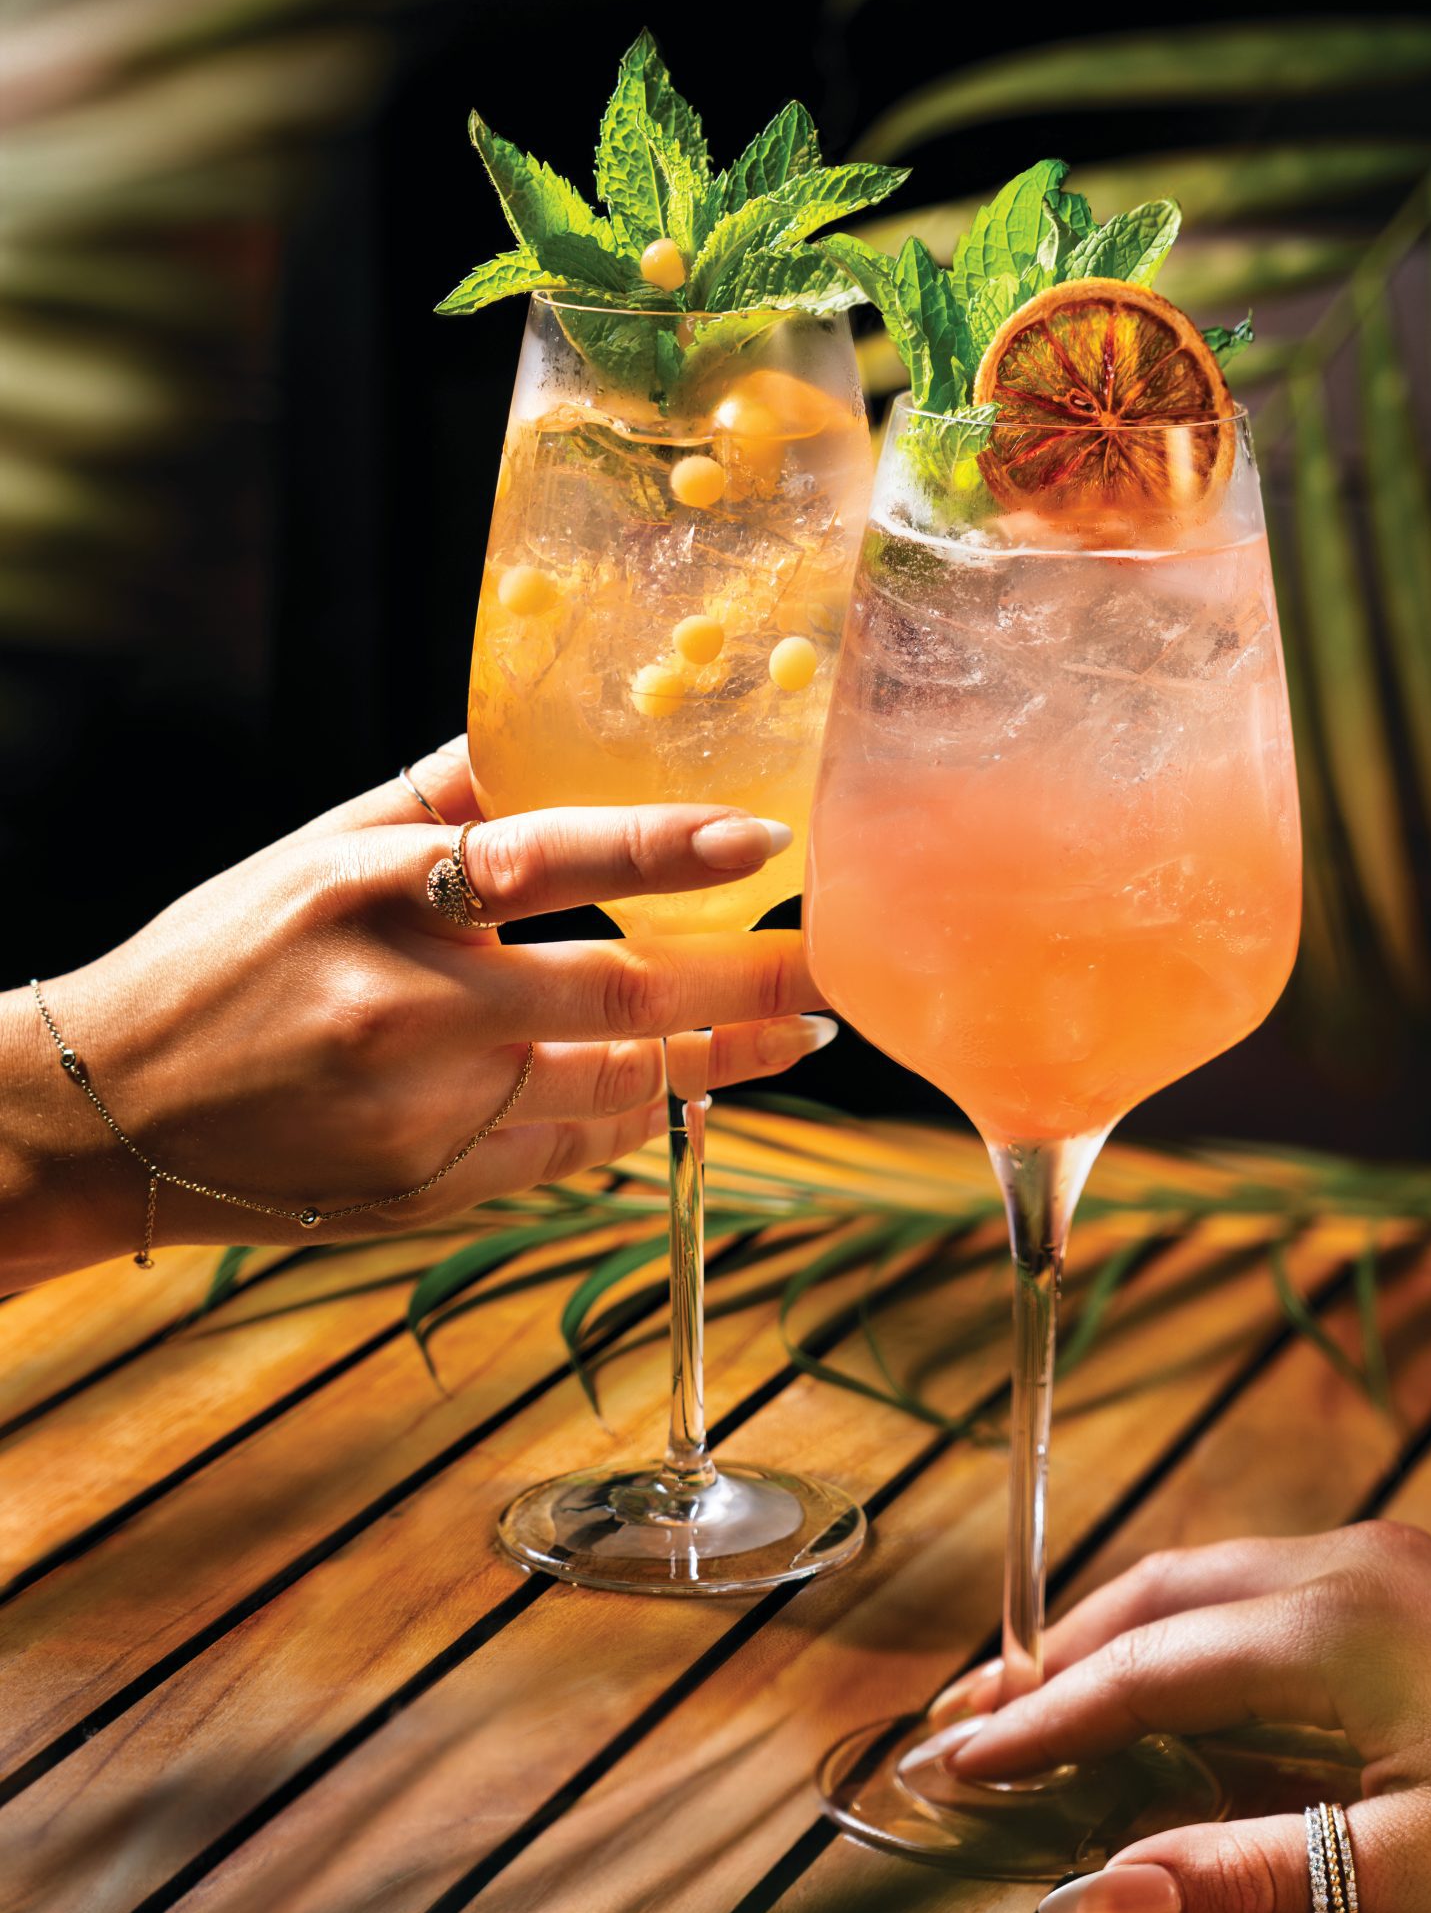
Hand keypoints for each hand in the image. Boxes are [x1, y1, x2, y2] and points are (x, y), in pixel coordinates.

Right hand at [1, 739, 830, 1285]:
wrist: (113, 1111)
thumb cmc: (226, 957)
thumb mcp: (314, 850)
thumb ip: (442, 794)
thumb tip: (556, 719)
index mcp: (371, 893)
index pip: (541, 859)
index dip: (662, 850)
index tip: (763, 844)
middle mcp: (402, 1007)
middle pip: (614, 992)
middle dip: (747, 985)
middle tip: (835, 969)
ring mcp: (418, 1115)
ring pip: (612, 1088)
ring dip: (719, 1061)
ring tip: (797, 1034)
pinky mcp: (428, 1193)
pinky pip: (567, 1151)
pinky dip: (635, 1113)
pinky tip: (690, 1085)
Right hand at [942, 1523, 1430, 1912]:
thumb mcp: (1416, 1870)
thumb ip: (1249, 1874)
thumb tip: (1097, 1901)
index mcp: (1323, 1626)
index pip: (1138, 1671)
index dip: (1036, 1723)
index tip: (948, 1760)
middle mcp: (1335, 1564)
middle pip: (1155, 1594)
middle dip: (1053, 1657)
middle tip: (967, 1718)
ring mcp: (1379, 1556)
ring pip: (1206, 1573)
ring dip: (1117, 1630)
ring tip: (1046, 1692)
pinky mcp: (1413, 1572)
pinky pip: (1257, 1578)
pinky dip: (1184, 1620)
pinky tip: (1178, 1670)